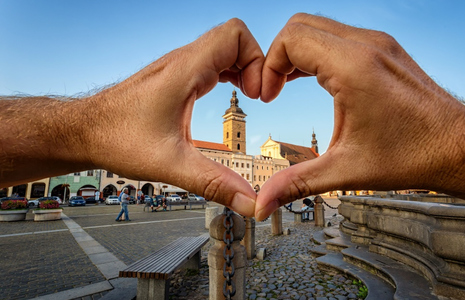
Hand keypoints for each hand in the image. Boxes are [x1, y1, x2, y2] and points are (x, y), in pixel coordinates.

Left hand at [84, 19, 263, 215]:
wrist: (84, 131)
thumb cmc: (117, 140)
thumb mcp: (172, 165)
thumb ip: (215, 183)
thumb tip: (250, 203)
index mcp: (185, 71)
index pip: (235, 34)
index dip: (256, 59)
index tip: (256, 96)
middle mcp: (183, 61)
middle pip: (235, 39)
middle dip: (255, 65)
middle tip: (258, 98)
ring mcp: (178, 66)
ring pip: (224, 47)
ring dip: (243, 68)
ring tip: (248, 98)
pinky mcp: (175, 75)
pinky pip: (212, 60)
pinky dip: (229, 72)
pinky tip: (225, 97)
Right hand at [255, 13, 464, 219]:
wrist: (456, 146)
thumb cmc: (411, 155)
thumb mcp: (346, 170)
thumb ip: (297, 183)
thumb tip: (263, 204)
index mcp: (354, 67)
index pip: (291, 39)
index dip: (268, 67)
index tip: (269, 97)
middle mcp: (366, 46)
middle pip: (299, 26)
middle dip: (277, 57)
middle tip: (274, 90)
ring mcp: (377, 43)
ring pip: (318, 27)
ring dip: (296, 53)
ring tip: (287, 85)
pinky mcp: (383, 48)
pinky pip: (337, 35)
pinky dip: (317, 52)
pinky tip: (314, 80)